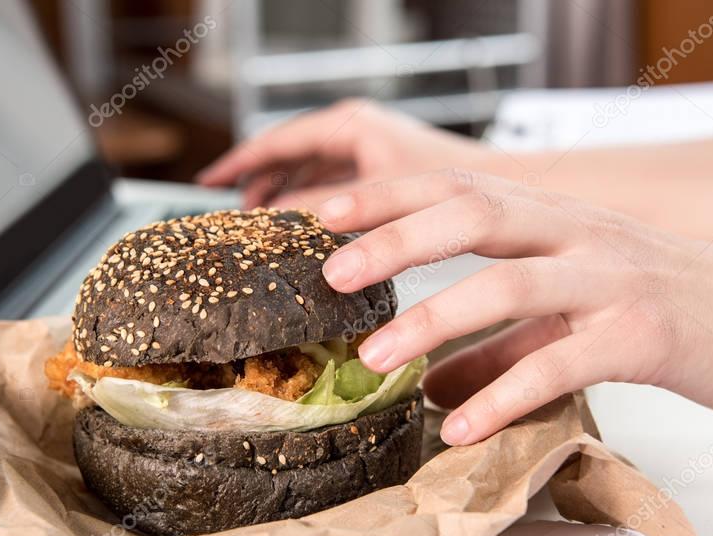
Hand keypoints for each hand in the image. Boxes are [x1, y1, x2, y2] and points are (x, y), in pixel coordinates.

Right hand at [197, 100, 490, 208]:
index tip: (210, 183)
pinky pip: (332, 189)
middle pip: (289, 156)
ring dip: (285, 197)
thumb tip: (274, 224)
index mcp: (349, 127)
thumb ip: (322, 209)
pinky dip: (312, 207)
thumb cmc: (450, 187)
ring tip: (260, 225)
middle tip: (230, 212)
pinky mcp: (383, 177)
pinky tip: (304, 232)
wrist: (503, 194)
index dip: (240, 163)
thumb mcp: (373, 199)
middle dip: (259, 182)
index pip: (277, 141)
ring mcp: (370, 154)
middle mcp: (357, 134)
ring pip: (310, 174)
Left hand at [315, 169, 712, 444]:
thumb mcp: (569, 312)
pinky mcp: (643, 336)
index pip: (457, 187)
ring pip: (511, 283)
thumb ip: (498, 343)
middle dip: (396, 239)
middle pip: (475, 215)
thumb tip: (429, 384)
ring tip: (378, 360)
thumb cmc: (661, 306)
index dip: (389, 196)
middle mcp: (578, 234)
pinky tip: (459, 428)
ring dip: (435, 320)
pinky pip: (561, 362)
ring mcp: (612, 280)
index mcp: (554, 217)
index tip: (323, 214)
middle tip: (333, 274)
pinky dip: (504, 394)